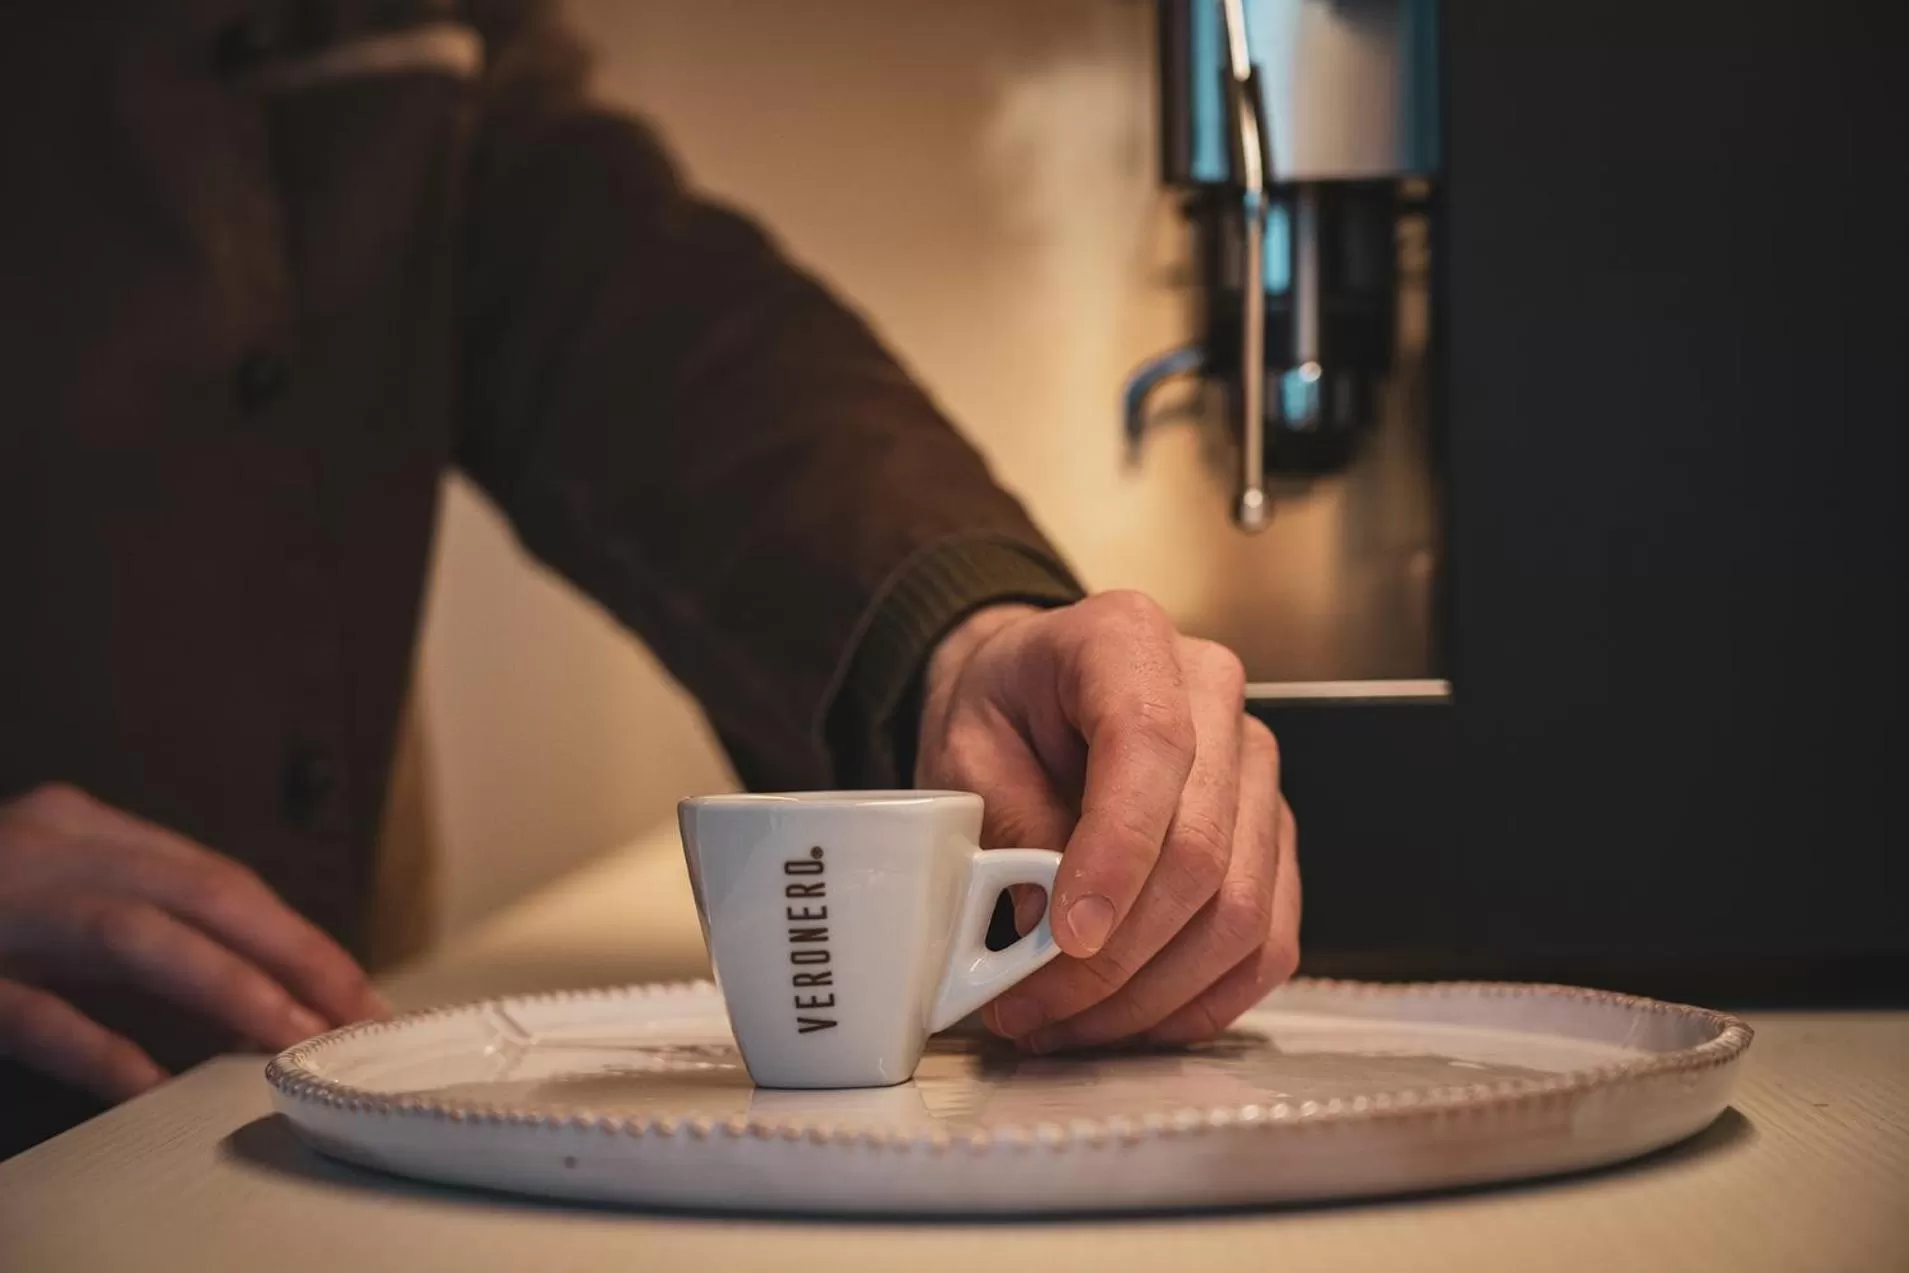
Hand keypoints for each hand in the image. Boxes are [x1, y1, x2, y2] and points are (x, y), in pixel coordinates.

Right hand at [0, 783, 386, 1100]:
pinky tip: (154, 1087)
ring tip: (294, 1040)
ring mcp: (2, 907)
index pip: (218, 879)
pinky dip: (102, 1049)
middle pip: (205, 895)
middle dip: (296, 957)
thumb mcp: (47, 889)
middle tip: (360, 1018)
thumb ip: (132, 919)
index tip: (359, 993)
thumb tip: (250, 983)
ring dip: (229, 989)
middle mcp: (53, 850)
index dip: (297, 936)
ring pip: (136, 937)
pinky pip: (37, 1014)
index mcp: (83, 828)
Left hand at [916, 594, 1298, 1053]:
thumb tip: (1048, 938)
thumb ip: (1008, 830)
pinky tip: (1130, 1021)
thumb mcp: (963, 749)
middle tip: (1033, 1007)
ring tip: (1065, 1024)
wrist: (1029, 696)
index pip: (1151, 749)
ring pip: (1241, 911)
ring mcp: (1255, 770)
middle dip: (1117, 955)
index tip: (1068, 936)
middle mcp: (1214, 695)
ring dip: (1151, 995)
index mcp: (1128, 641)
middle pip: (1202, 849)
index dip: (1117, 854)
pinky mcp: (1270, 837)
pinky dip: (1199, 1000)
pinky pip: (1266, 941)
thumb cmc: (999, 713)